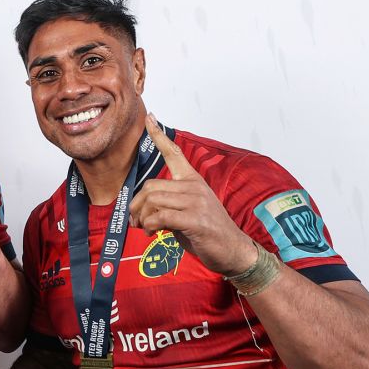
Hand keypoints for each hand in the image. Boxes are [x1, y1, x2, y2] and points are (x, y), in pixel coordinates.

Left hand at [129, 114, 257, 275]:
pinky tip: (153, 233)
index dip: (159, 136)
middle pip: (151, 186)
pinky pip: (160, 217)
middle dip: (137, 205)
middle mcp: (194, 187)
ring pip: (153, 201)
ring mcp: (196, 202)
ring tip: (144, 229)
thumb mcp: (186, 212)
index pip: (174, 153)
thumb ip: (168, 204)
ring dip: (142, 218)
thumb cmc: (207, 232)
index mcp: (193, 181)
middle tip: (136, 221)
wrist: (233, 250)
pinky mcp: (194, 219)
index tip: (149, 118)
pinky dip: (150, 226)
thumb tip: (143, 210)